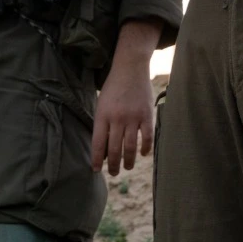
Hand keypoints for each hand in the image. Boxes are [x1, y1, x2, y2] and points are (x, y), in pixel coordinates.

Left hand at [92, 47, 155, 176]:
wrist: (130, 68)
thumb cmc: (112, 88)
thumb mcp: (101, 104)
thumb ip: (102, 124)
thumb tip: (103, 148)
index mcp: (102, 115)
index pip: (97, 143)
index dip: (96, 159)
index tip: (95, 170)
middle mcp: (117, 118)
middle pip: (114, 149)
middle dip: (113, 165)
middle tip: (114, 173)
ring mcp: (133, 117)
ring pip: (130, 147)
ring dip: (128, 161)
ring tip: (127, 167)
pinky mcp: (147, 114)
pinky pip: (147, 137)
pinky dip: (145, 148)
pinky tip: (142, 154)